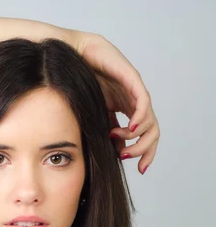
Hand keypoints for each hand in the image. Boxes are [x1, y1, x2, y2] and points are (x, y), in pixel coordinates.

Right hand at [75, 32, 159, 174]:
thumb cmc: (81, 83)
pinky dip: (140, 117)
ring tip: (118, 139)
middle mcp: (135, 102)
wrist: (74, 57)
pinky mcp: (131, 79)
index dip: (147, 153)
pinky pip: (143, 101)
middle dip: (144, 150)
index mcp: (128, 111)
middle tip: (125, 157)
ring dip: (138, 137)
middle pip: (153, 132)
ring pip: (151, 120)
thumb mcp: (97, 115)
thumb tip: (121, 150)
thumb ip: (110, 132)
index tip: (140, 170)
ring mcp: (135, 91)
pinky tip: (131, 128)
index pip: (146, 136)